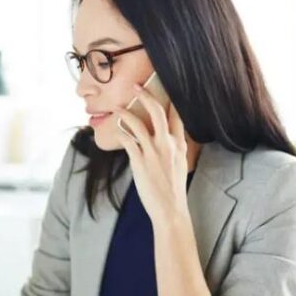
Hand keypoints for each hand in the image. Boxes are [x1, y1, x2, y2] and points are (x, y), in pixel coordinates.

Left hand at [113, 84, 189, 221]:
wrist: (171, 209)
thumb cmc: (174, 189)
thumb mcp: (180, 164)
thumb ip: (175, 148)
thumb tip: (169, 139)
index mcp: (179, 144)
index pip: (176, 115)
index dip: (169, 98)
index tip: (162, 86)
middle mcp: (167, 144)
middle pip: (158, 111)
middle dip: (145, 95)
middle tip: (135, 86)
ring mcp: (153, 152)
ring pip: (138, 123)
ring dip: (125, 112)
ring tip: (116, 107)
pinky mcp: (140, 161)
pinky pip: (127, 140)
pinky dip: (120, 132)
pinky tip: (115, 129)